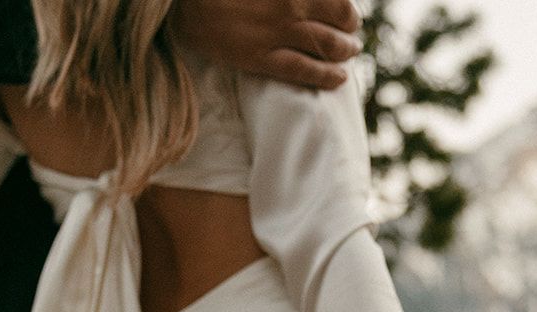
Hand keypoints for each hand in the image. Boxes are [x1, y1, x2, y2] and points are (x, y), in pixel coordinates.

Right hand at [173, 0, 362, 90]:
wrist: (184, 4)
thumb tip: (307, 1)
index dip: (347, 9)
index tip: (348, 15)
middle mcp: (289, 4)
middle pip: (340, 20)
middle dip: (350, 31)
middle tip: (352, 37)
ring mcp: (276, 32)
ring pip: (328, 46)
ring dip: (344, 52)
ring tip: (348, 54)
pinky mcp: (261, 57)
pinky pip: (304, 70)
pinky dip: (326, 76)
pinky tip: (338, 79)